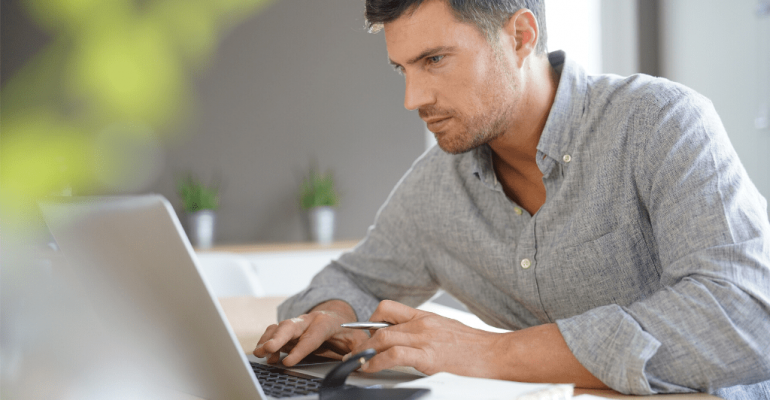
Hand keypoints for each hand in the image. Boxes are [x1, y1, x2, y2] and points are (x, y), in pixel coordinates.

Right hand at [253, 300, 368, 366]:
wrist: (337, 317)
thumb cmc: (346, 330)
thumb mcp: (358, 338)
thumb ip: (358, 349)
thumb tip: (355, 362)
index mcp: (325, 323)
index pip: (312, 337)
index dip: (300, 349)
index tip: (289, 362)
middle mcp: (308, 320)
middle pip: (290, 326)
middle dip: (278, 338)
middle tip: (267, 349)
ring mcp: (296, 324)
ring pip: (279, 328)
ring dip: (268, 340)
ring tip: (259, 352)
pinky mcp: (288, 330)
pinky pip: (274, 332)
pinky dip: (266, 341)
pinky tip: (261, 352)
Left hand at [346, 300, 608, 387]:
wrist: (498, 355)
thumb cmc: (476, 348)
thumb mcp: (447, 331)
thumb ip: (427, 332)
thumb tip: (409, 341)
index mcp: (426, 317)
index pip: (388, 308)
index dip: (370, 320)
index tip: (363, 334)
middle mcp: (422, 324)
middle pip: (379, 322)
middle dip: (362, 339)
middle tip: (356, 353)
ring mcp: (424, 338)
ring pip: (381, 336)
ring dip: (365, 351)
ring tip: (358, 363)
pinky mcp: (427, 356)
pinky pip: (391, 354)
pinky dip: (375, 362)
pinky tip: (370, 369)